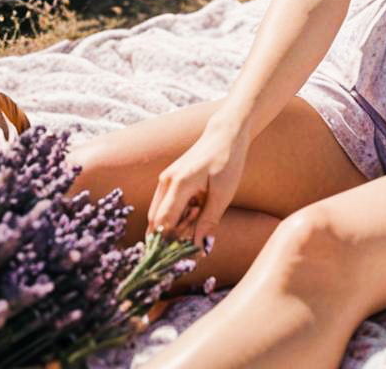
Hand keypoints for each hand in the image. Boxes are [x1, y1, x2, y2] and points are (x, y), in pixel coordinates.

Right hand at [146, 118, 251, 247]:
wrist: (226, 134)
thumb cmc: (228, 161)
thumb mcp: (223, 194)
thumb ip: (208, 221)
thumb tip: (198, 249)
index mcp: (179, 184)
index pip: (164, 224)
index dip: (172, 242)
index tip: (188, 251)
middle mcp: (166, 182)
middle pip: (157, 222)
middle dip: (173, 234)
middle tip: (197, 230)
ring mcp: (165, 179)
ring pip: (159, 215)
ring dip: (174, 224)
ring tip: (199, 214)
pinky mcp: (169, 180)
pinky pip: (165, 205)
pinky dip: (176, 214)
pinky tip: (195, 207)